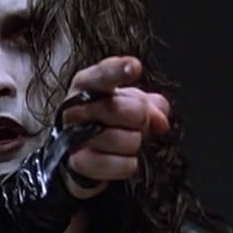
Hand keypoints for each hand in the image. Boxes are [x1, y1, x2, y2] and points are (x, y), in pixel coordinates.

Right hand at [61, 56, 169, 198]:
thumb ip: (151, 106)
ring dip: (133, 142)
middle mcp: (74, 109)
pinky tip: (127, 160)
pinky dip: (125, 164)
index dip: (118, 71)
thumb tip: (161, 120)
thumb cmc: (110, 121)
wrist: (88, 153)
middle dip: (138, 117)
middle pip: (115, 108)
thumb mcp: (132, 104)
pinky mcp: (76, 163)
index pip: (101, 75)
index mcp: (87, 86)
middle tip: (140, 122)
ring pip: (116, 138)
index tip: (135, 68)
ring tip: (130, 142)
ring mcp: (72, 137)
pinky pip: (109, 164)